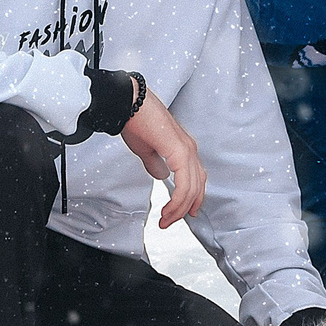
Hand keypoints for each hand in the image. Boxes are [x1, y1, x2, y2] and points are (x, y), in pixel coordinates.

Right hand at [121, 94, 207, 228]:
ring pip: (192, 188)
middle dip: (183, 209)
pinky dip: (178, 200)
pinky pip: (184, 183)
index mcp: (184, 147)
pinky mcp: (179, 151)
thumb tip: (161, 176)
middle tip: (168, 223)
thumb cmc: (135, 120)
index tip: (181, 214)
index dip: (192, 198)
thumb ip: (155, 163)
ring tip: (165, 221)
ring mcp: (187, 149)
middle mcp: (190, 149)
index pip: (196, 178)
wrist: (128, 102)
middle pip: (197, 187)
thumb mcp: (146, 148)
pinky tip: (168, 209)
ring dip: (179, 209)